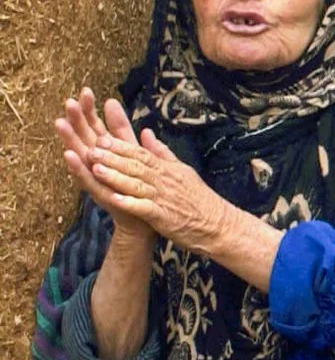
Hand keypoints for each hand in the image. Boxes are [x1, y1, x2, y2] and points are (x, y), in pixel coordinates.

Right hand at [57, 89, 156, 243]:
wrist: (144, 217)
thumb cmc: (138, 184)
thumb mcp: (132, 150)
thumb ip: (121, 129)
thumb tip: (113, 102)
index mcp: (107, 151)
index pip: (96, 125)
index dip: (91, 109)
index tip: (86, 90)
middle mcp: (97, 161)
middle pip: (84, 135)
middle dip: (76, 118)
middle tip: (68, 100)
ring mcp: (96, 176)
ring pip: (79, 154)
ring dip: (69, 139)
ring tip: (60, 122)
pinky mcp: (98, 192)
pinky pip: (85, 178)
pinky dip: (76, 167)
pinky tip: (68, 154)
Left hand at [76, 98, 241, 254]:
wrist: (219, 226)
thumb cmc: (200, 200)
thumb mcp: (183, 170)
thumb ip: (162, 153)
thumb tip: (146, 133)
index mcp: (168, 169)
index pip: (141, 154)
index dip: (120, 147)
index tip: (101, 139)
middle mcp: (165, 181)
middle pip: (135, 166)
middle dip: (112, 158)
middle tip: (91, 149)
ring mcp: (164, 199)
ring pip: (137, 185)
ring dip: (116, 177)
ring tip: (96, 170)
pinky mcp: (164, 218)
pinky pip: (144, 208)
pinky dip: (130, 203)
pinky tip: (114, 199)